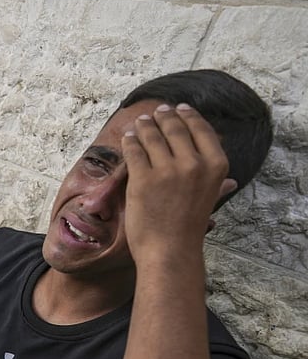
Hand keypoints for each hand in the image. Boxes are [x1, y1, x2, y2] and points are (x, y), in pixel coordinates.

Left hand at [121, 103, 235, 265]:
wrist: (170, 250)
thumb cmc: (189, 227)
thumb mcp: (211, 200)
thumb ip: (218, 184)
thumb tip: (231, 180)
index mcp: (216, 165)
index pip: (201, 129)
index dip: (188, 116)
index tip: (179, 108)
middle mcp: (194, 163)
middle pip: (175, 129)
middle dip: (163, 117)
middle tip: (155, 111)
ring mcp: (167, 170)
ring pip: (152, 137)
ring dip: (144, 126)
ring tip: (139, 122)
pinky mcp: (143, 179)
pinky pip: (134, 151)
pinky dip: (130, 141)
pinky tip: (128, 137)